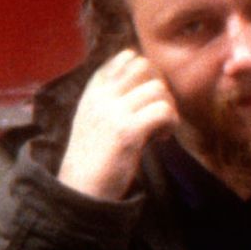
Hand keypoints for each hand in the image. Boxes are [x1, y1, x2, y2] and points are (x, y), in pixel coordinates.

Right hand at [57, 48, 178, 200]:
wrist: (80, 191)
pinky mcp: (126, 132)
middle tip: (158, 111)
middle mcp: (100, 97)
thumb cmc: (94, 159)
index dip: (146, 74)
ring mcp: (112, 112)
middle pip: (145, 66)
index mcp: (93, 92)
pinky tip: (161, 139)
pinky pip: (163, 111)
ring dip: (168, 107)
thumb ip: (114, 99)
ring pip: (158, 88)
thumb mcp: (95, 119)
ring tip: (160, 129)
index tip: (146, 99)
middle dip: (160, 86)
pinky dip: (170, 124)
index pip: (125, 58)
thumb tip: (152, 84)